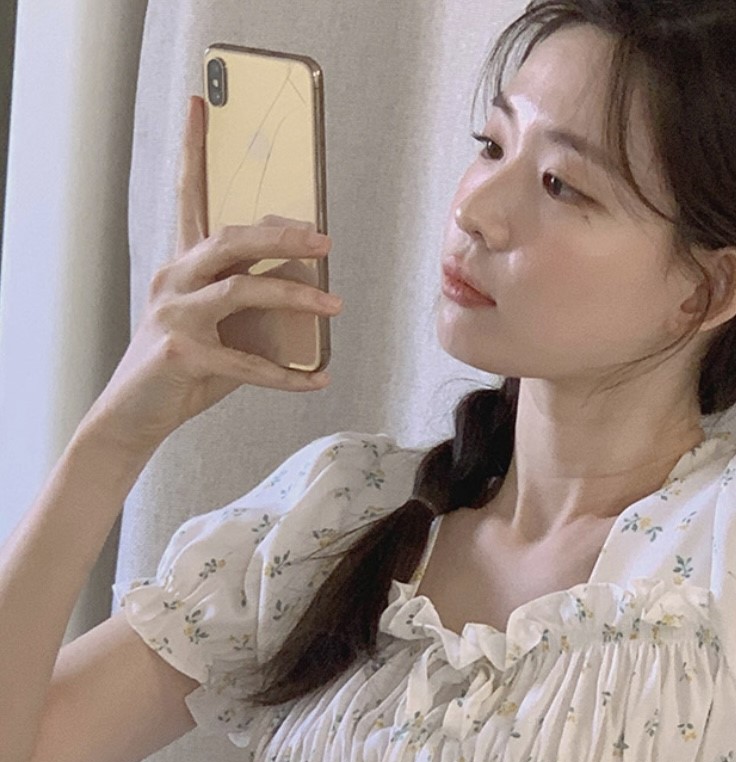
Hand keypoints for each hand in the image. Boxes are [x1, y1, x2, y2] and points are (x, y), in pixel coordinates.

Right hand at [79, 95, 342, 458]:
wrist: (136, 416)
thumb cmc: (185, 371)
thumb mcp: (223, 330)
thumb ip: (256, 307)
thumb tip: (313, 296)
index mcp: (183, 266)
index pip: (189, 196)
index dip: (194, 149)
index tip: (201, 105)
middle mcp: (174, 280)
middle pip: (231, 239)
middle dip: (283, 236)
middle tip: (325, 242)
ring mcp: (174, 316)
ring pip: (242, 291)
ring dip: (295, 297)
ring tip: (334, 306)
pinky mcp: (182, 355)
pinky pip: (247, 363)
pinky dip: (287, 374)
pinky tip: (317, 379)